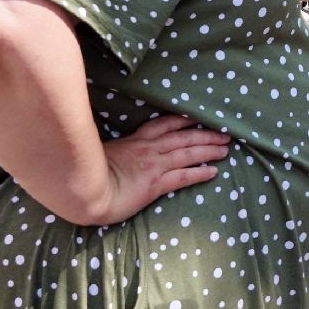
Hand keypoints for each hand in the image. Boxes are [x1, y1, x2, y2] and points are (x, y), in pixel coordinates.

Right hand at [92, 114, 230, 225]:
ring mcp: (153, 166)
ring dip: (209, 150)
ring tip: (225, 149)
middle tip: (225, 134)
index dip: (184, 120)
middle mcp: (148, 150)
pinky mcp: (155, 185)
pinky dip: (199, 173)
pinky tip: (213, 172)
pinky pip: (182, 177)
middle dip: (206, 135)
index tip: (199, 117)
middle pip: (184, 138)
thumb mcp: (102, 152)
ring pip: (188, 154)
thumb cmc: (87, 173)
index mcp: (136, 141)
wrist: (83, 191)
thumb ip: (116, 148)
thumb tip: (119, 149)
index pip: (164, 125)